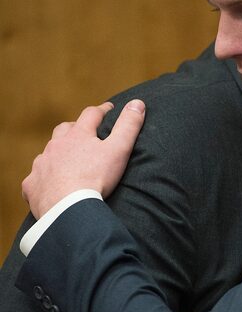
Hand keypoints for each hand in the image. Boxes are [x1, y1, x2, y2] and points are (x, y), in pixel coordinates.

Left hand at [22, 100, 144, 218]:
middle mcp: (56, 145)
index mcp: (78, 135)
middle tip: (84, 133)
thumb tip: (138, 103)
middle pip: (64, 130)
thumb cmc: (96, 179)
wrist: (68, 208)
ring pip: (49, 153)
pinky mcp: (32, 185)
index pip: (91, 115)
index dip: (102, 110)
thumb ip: (129, 126)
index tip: (109, 109)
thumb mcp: (119, 150)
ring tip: (66, 161)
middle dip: (74, 128)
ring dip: (57, 154)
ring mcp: (42, 164)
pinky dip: (43, 179)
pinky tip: (49, 185)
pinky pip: (36, 178)